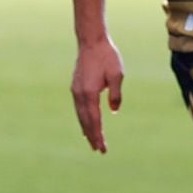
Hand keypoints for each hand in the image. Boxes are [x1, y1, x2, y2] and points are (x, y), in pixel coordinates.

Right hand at [71, 36, 124, 152]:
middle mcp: (79, 94)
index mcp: (89, 93)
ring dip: (86, 129)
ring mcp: (76, 90)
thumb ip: (115, 94)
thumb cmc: (107, 57)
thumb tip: (113, 110)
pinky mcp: (76, 87)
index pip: (94, 120)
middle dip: (92, 136)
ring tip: (91, 141)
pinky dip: (82, 118)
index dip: (98, 135)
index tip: (102, 148)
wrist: (91, 42)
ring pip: (80, 115)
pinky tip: (85, 123)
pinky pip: (78, 108)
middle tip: (98, 150)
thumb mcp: (117, 75)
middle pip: (85, 121)